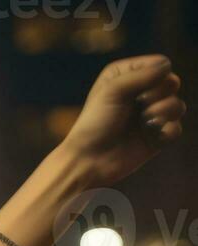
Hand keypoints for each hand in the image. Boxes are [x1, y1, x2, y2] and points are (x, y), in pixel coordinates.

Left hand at [61, 55, 184, 186]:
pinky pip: (176, 128)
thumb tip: (167, 67)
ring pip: (177, 104)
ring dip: (164, 111)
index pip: (160, 64)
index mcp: (127, 75)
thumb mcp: (112, 90)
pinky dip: (167, 131)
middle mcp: (140, 93)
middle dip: (159, 93)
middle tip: (141, 106)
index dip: (153, 76)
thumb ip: (142, 74)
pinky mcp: (155, 137)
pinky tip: (150, 135)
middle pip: (172, 82)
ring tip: (145, 122)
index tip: (132, 91)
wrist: (90, 160)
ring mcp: (149, 115)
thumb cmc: (95, 123)